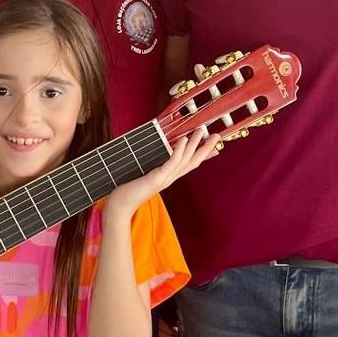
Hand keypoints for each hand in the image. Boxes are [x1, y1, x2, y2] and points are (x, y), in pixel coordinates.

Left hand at [105, 129, 219, 222]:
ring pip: (184, 160)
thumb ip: (152, 170)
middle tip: (216, 135)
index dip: (202, 155)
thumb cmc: (129, 190)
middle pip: (192, 162)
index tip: (214, 146)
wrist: (120, 205)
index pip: (189, 165)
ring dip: (194, 145)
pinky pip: (171, 163)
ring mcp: (165, 179)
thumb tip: (154, 161)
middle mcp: (170, 178)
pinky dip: (179, 151)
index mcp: (168, 178)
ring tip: (201, 131)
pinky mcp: (157, 178)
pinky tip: (184, 140)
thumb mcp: (144, 177)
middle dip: (205, 149)